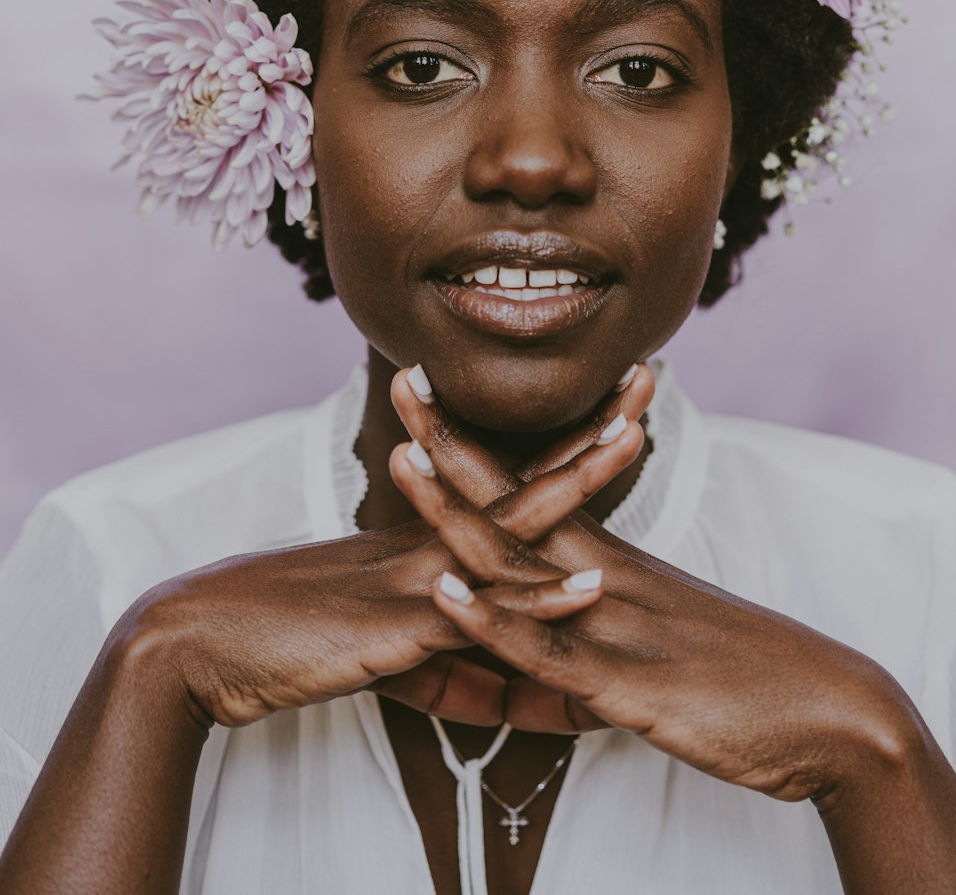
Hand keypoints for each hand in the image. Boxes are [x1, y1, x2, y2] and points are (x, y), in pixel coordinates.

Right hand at [119, 366, 647, 733]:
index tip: (619, 407)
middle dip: (590, 431)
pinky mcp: (400, 625)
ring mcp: (419, 575)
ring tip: (632, 439)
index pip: (512, 484)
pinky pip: (482, 611)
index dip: (570, 447)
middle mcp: (430, 542)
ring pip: (512, 524)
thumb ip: (442, 660)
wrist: (201, 642)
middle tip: (647, 378)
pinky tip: (588, 588)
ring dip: (576, 482)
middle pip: (527, 478)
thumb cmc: (283, 641)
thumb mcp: (381, 652)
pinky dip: (539, 600)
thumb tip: (492, 685)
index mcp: (429, 540)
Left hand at [393, 367, 907, 801]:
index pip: (531, 489)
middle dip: (452, 444)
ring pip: (518, 561)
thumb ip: (600, 645)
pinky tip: (447, 593)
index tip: (435, 397)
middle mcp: (606, 577)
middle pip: (515, 500)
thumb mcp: (660, 652)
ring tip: (403, 457)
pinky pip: (545, 649)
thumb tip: (554, 656)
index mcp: (611, 565)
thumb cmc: (749, 684)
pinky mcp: (626, 683)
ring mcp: (612, 624)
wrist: (833, 713)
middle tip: (404, 379)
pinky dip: (492, 620)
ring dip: (457, 509)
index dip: (478, 446)